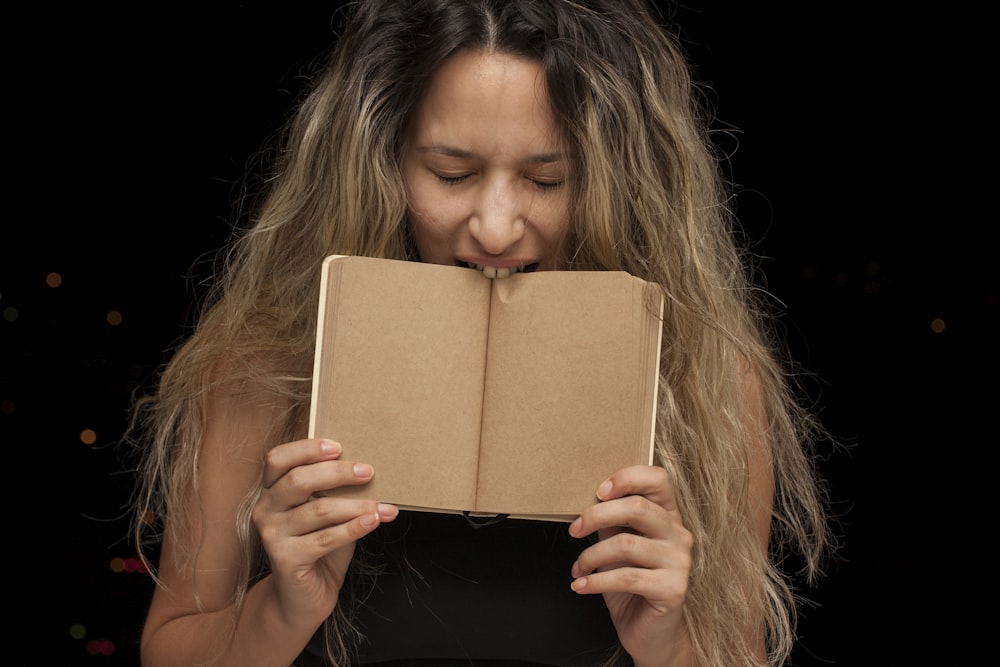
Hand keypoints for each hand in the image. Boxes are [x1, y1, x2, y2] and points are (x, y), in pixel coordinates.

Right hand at [252, 438, 397, 628]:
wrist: (304, 598)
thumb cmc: (319, 547)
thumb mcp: (326, 512)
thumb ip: (334, 491)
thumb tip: (367, 468)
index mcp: (271, 491)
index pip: (278, 459)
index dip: (306, 449)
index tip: (338, 447)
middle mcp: (265, 510)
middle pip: (298, 481)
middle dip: (337, 473)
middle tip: (368, 472)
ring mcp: (272, 535)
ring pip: (318, 511)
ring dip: (357, 506)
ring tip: (384, 506)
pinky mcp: (284, 559)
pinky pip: (326, 538)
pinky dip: (354, 528)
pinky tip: (373, 521)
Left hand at [568, 465, 692, 664]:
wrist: (652, 633)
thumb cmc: (632, 584)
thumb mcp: (618, 545)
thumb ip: (612, 521)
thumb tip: (588, 500)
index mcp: (668, 516)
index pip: (658, 478)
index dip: (627, 477)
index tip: (599, 492)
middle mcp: (679, 534)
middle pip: (637, 507)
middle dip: (596, 515)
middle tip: (574, 529)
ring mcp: (680, 562)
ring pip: (626, 544)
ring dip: (591, 556)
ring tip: (578, 568)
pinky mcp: (674, 589)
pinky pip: (627, 577)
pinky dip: (596, 581)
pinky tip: (581, 586)